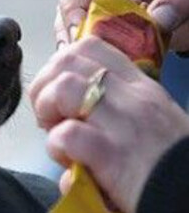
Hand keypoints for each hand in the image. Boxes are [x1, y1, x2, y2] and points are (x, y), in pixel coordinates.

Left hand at [29, 36, 188, 212]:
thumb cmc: (168, 165)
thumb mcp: (149, 123)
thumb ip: (112, 112)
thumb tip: (70, 119)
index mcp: (139, 86)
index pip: (89, 47)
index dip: (60, 66)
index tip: (58, 94)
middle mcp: (131, 97)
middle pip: (67, 62)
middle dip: (44, 87)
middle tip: (48, 117)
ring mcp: (122, 123)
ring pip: (63, 88)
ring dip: (46, 109)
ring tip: (55, 133)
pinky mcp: (112, 155)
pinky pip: (66, 134)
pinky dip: (55, 146)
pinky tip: (68, 159)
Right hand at [55, 0, 188, 51]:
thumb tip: (155, 20)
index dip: (117, 1)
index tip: (133, 26)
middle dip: (74, 13)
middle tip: (78, 36)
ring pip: (71, 8)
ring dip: (71, 32)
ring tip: (74, 52)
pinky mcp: (103, 17)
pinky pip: (81, 29)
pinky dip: (80, 44)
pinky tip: (82, 58)